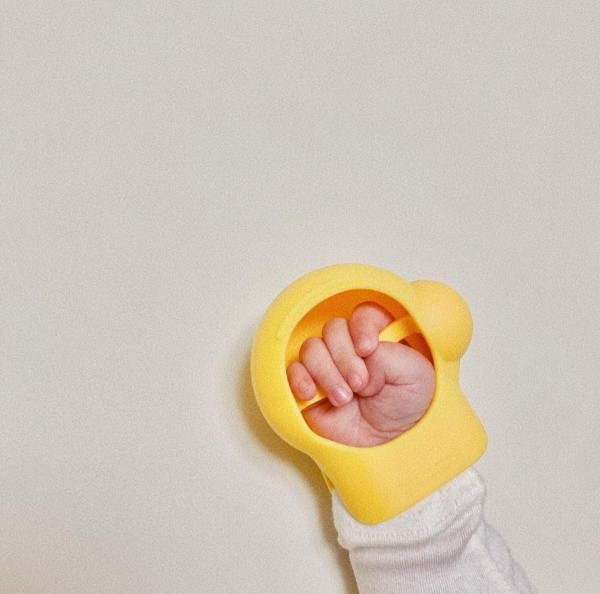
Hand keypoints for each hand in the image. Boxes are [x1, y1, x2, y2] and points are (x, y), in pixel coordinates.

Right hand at [286, 303, 434, 446]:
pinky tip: (313, 394)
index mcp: (378, 338)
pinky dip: (299, 379)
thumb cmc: (409, 410)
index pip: (362, 314)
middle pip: (333, 329)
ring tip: (344, 399)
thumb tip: (357, 352)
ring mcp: (327, 368)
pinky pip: (292, 372)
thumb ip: (388, 354)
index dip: (361, 326)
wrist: (392, 447)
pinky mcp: (309, 390)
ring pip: (311, 348)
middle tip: (360, 384)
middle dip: (344, 356)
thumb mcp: (415, 375)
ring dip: (327, 372)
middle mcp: (350, 349)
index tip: (367, 348)